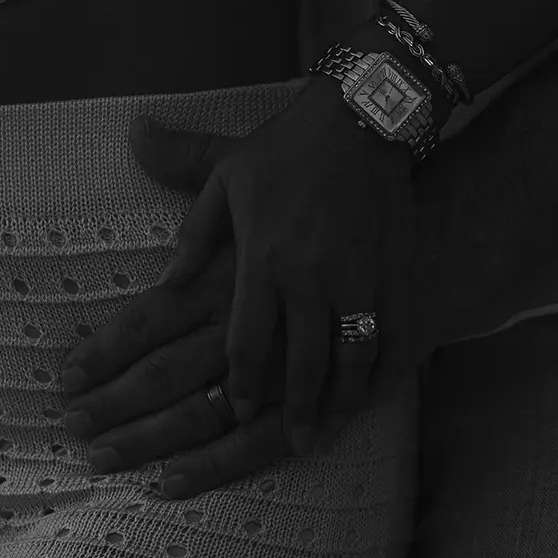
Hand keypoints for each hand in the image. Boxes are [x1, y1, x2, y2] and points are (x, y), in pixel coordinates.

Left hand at [154, 79, 419, 452]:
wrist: (363, 116)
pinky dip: (382, 372)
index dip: (241, 385)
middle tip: (287, 441)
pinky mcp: (395, 272)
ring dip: (337, 402)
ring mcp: (357, 278)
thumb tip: (163, 282)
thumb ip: (193, 235)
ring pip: (348, 359)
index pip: (246, 342)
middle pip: (297, 364)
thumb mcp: (225, 178)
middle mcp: (309, 276)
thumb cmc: (286, 147)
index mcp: (261, 258)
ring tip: (323, 431)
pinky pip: (392, 337)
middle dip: (288, 411)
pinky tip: (371, 394)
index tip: (235, 411)